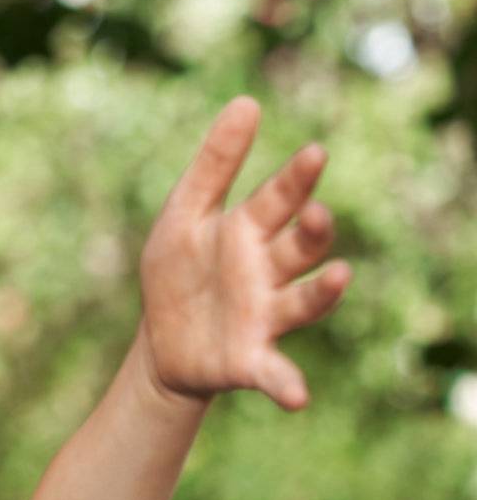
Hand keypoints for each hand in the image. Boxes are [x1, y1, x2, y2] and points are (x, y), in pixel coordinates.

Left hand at [136, 96, 351, 412]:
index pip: (279, 198)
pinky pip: (277, 373)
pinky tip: (297, 397)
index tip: (314, 152)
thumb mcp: (183, 214)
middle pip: (300, 247)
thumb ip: (214, 165)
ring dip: (323, 292)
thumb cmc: (179, 270)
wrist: (159, 342)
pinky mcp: (251, 360)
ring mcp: (264, 316)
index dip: (296, 178)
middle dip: (312, 232)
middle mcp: (267, 272)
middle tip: (318, 214)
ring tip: (339, 276)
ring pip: (303, 302)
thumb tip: (247, 101)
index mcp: (248, 231)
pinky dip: (288, 384)